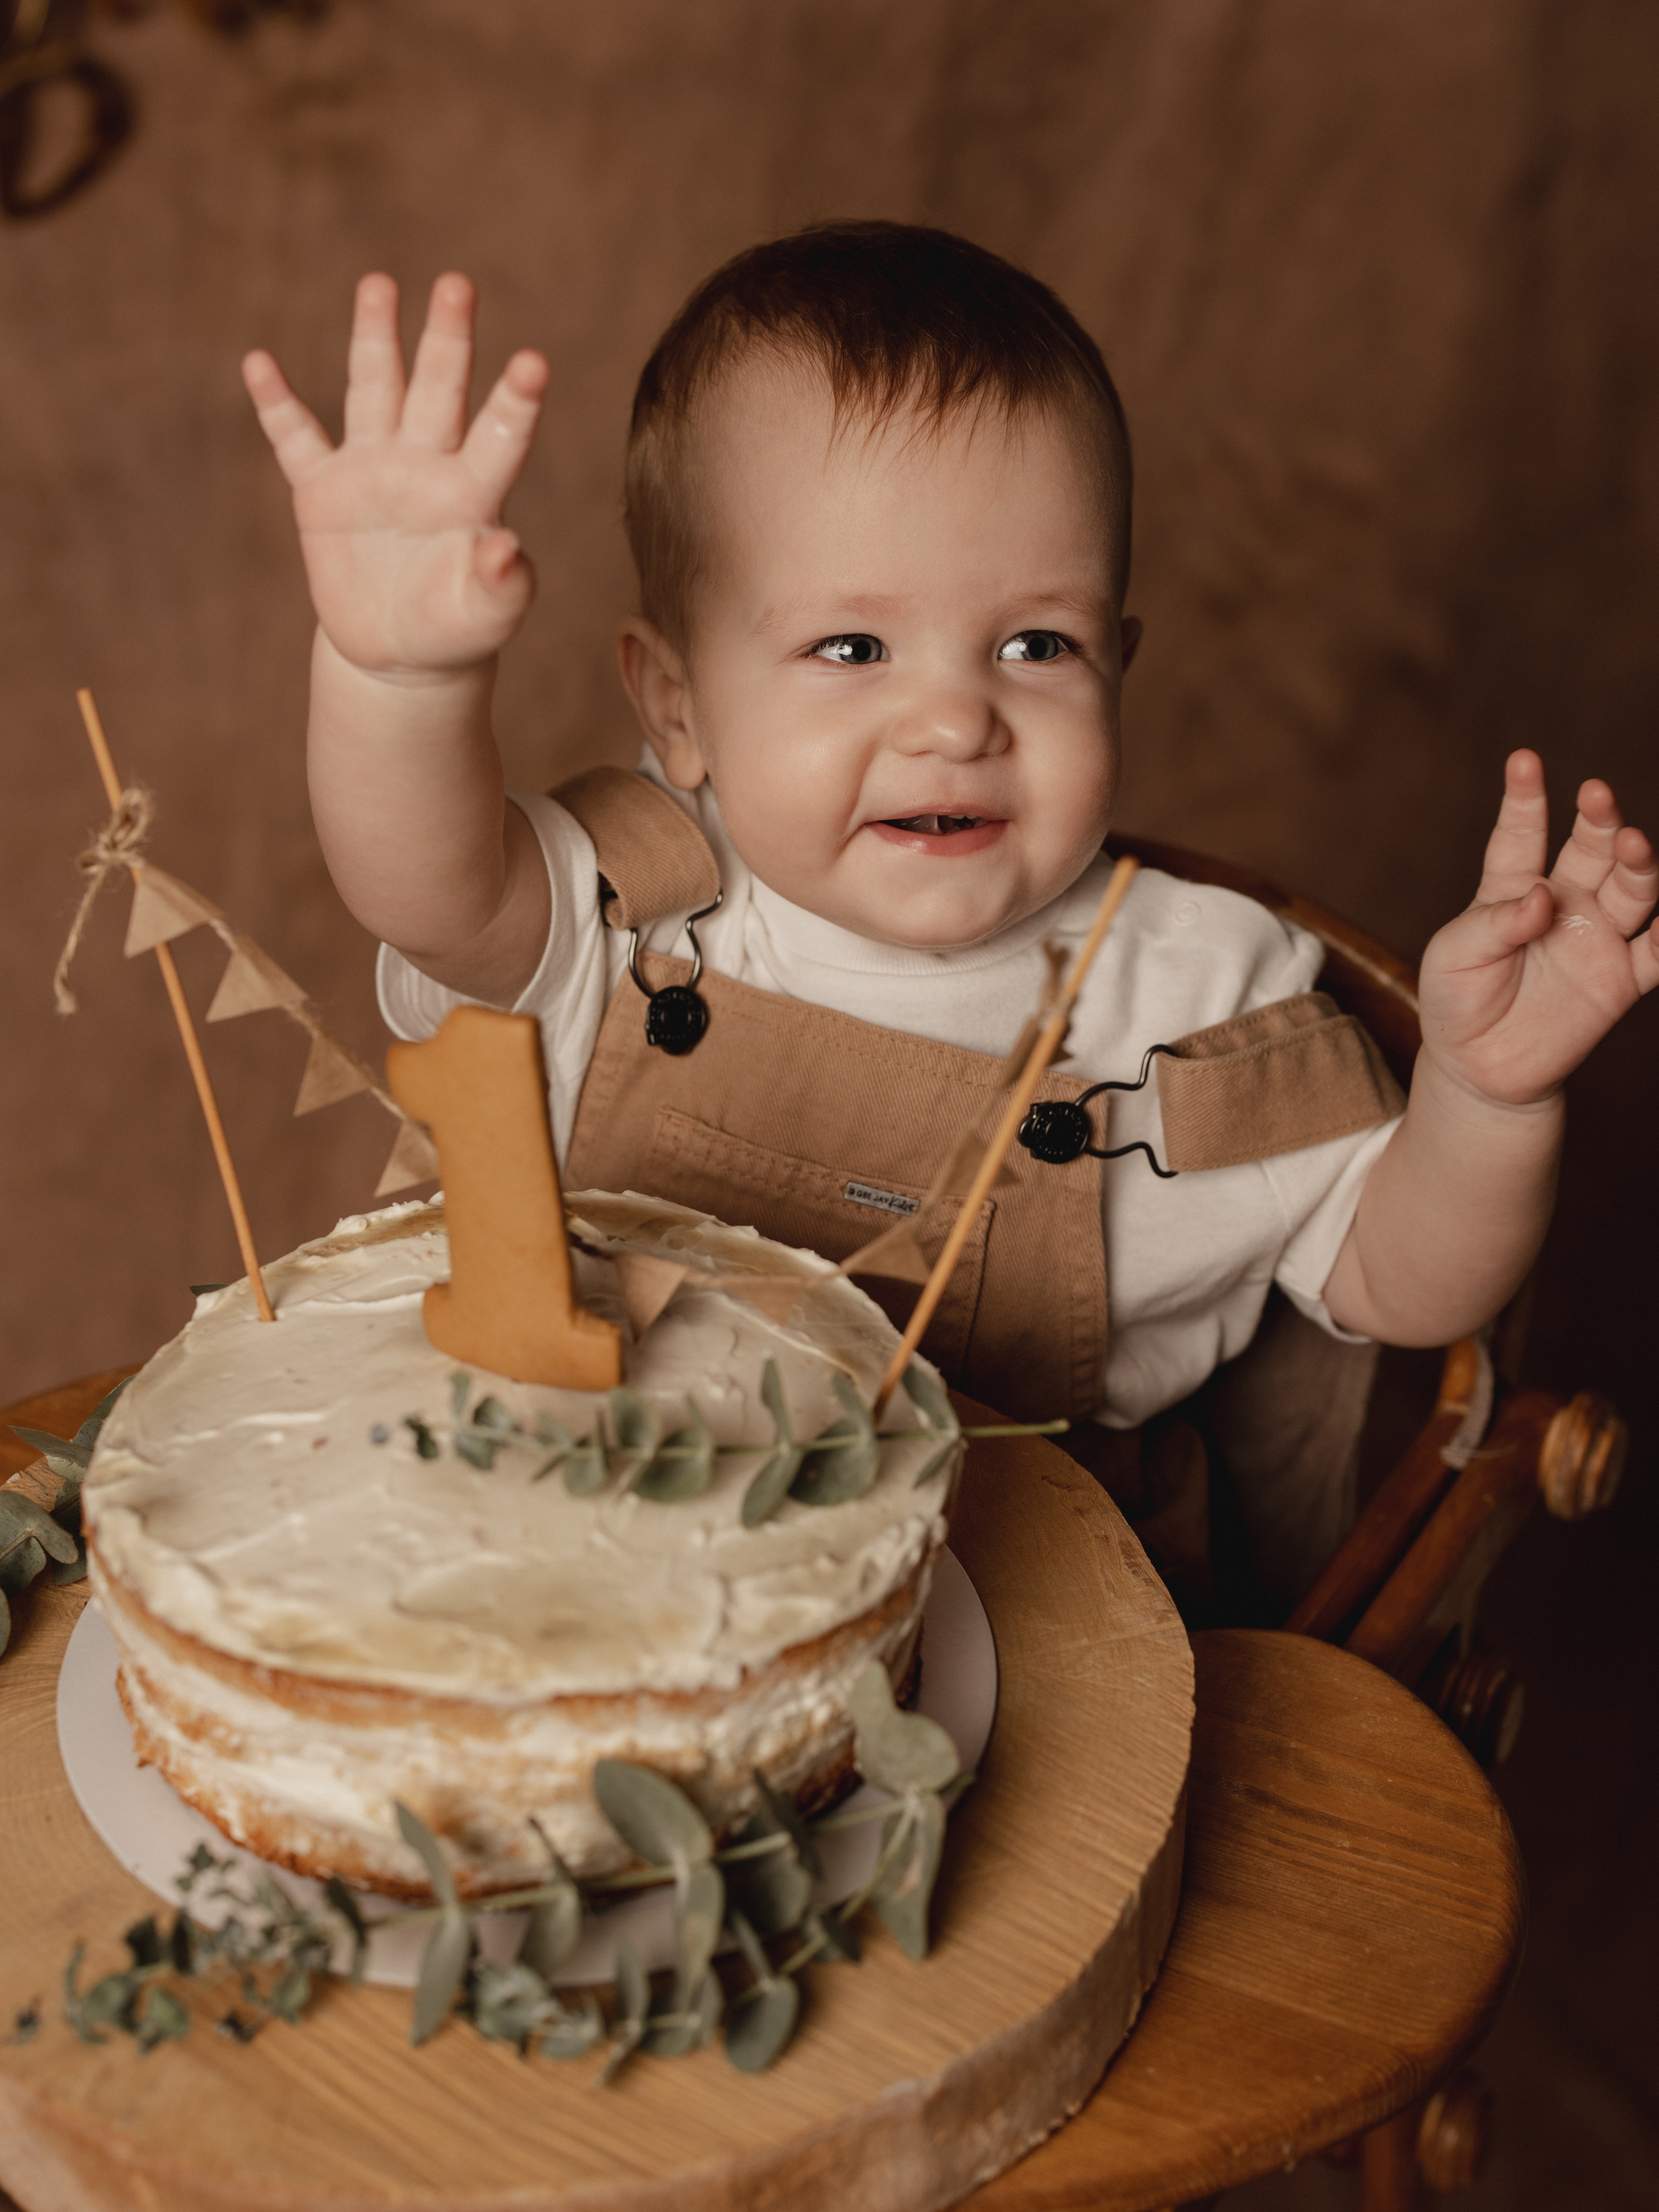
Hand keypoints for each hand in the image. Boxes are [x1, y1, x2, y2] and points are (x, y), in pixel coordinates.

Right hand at [243, 272, 548, 679]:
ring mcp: (372, 471)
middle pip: (439, 390)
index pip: (499, 438)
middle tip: (458, 283)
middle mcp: (426, 465)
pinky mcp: (322, 492)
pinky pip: (296, 440)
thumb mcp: (487, 616)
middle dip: (447, 339)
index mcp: (473, 493)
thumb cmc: (458, 628)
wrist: (402, 652)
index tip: (535, 363)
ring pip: (374, 390)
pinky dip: (276, 405)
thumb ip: (502, 584)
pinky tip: (258, 363)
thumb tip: (507, 547)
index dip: (515, 402)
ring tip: (379, 284)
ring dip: (375, 339)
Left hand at [1418, 749, 1658, 1105]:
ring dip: (1637, 863)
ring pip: (1632, 889)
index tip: (1524, 760)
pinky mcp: (1622, 980)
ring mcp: (1596, 938)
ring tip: (1630, 843)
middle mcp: (1564, 903)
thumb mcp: (1454, 957)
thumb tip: (1543, 897)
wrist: (1478, 1070)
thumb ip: (1495, 923)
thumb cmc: (1456, 1001)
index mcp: (1512, 889)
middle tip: (1595, 793)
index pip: (1521, 835)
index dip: (1525, 798)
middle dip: (1598, 819)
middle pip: (1591, 850)